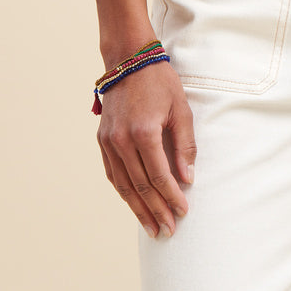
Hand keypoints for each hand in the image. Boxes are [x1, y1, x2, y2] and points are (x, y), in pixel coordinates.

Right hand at [97, 60, 196, 238]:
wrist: (128, 60)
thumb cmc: (159, 81)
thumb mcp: (180, 108)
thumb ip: (185, 145)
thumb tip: (188, 178)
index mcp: (143, 132)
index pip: (159, 176)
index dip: (172, 197)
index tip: (183, 212)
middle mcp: (122, 141)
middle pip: (141, 187)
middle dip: (157, 211)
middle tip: (169, 230)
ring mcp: (108, 142)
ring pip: (124, 185)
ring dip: (138, 209)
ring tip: (152, 228)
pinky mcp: (102, 140)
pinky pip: (113, 174)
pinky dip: (124, 192)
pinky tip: (134, 204)